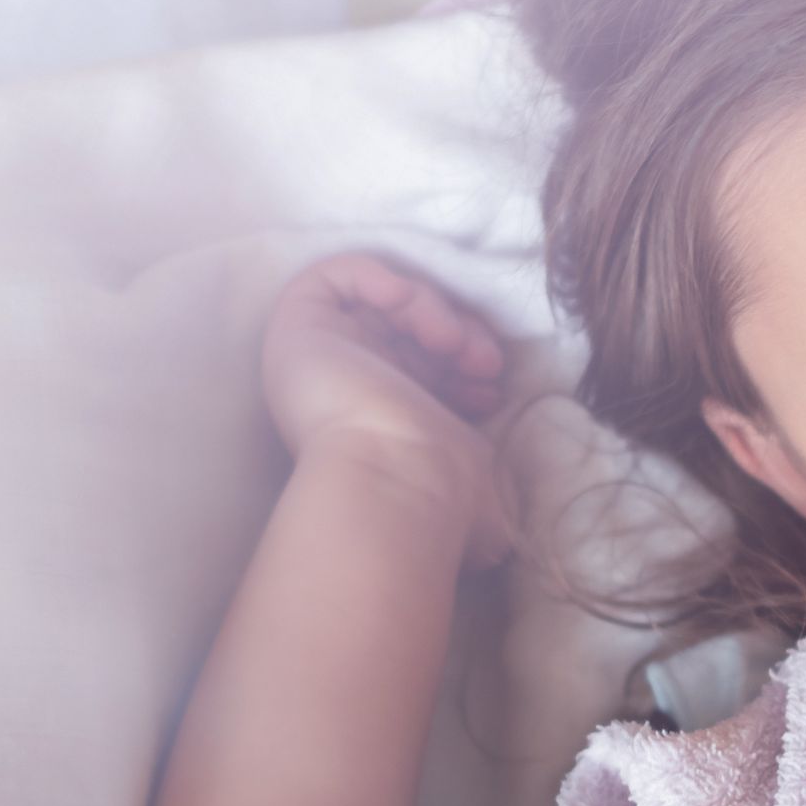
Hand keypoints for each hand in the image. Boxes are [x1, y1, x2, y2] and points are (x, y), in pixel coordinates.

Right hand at [260, 253, 515, 567]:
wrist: (397, 476)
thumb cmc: (440, 489)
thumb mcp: (480, 480)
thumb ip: (483, 477)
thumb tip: (506, 531)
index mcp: (389, 415)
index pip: (430, 367)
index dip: (468, 364)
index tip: (492, 389)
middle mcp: (354, 383)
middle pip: (411, 330)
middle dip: (461, 334)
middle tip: (485, 363)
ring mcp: (327, 353)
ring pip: (384, 302)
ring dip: (431, 308)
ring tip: (451, 344)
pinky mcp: (299, 325)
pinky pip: (336, 273)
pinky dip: (378, 275)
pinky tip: (402, 303)